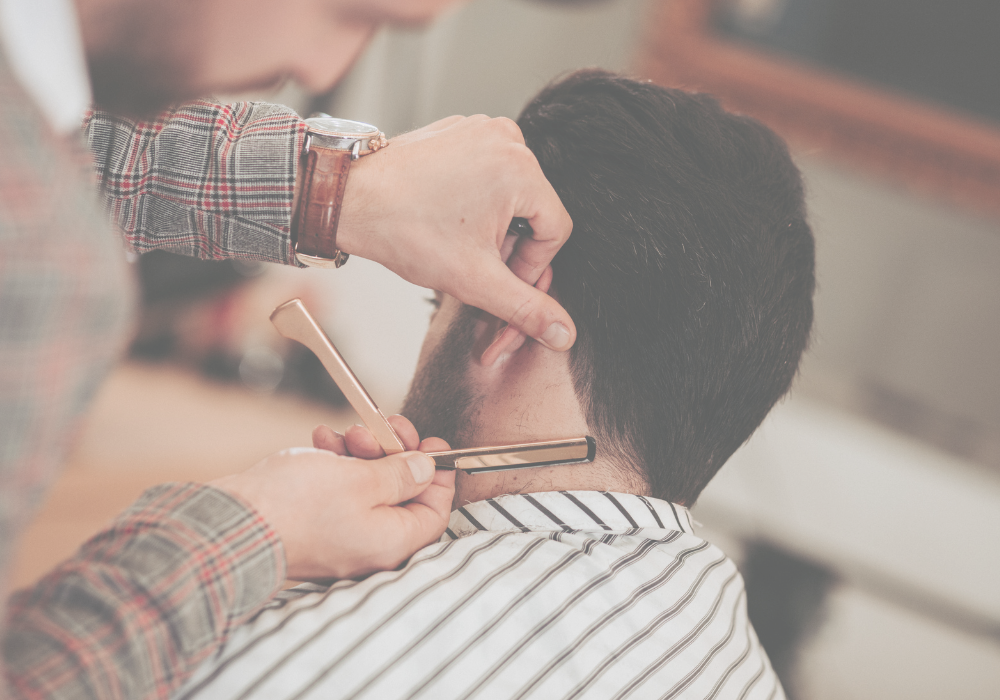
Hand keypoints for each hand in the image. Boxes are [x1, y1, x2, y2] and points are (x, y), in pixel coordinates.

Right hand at [209, 416, 454, 580]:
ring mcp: (339, 538)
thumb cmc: (296, 505)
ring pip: (366, 487)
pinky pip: (336, 492)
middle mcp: (369, 547)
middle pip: (399, 494)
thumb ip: (401, 475)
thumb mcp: (361, 479)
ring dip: (360, 452)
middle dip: (392, 453)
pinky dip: (334, 464)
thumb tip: (427, 470)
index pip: (434, 512)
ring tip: (345, 431)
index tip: (432, 443)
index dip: (438, 475)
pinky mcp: (313, 526)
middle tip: (385, 425)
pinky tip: (320, 439)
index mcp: (391, 543)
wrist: (231, 522)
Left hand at [337, 115, 576, 351]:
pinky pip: (488, 172)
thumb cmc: (405, 231)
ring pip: (512, 194)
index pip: (556, 230)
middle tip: (475, 266)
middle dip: (510, 247)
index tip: (500, 280)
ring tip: (458, 243)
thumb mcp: (475, 280)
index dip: (532, 266)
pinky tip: (448, 219)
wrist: (349, 200)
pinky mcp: (461, 130)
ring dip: (495, 227)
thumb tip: (564, 334)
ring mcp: (482, 129)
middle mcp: (508, 139)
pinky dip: (477, 201)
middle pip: (535, 211)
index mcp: (521, 169)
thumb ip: (526, 309)